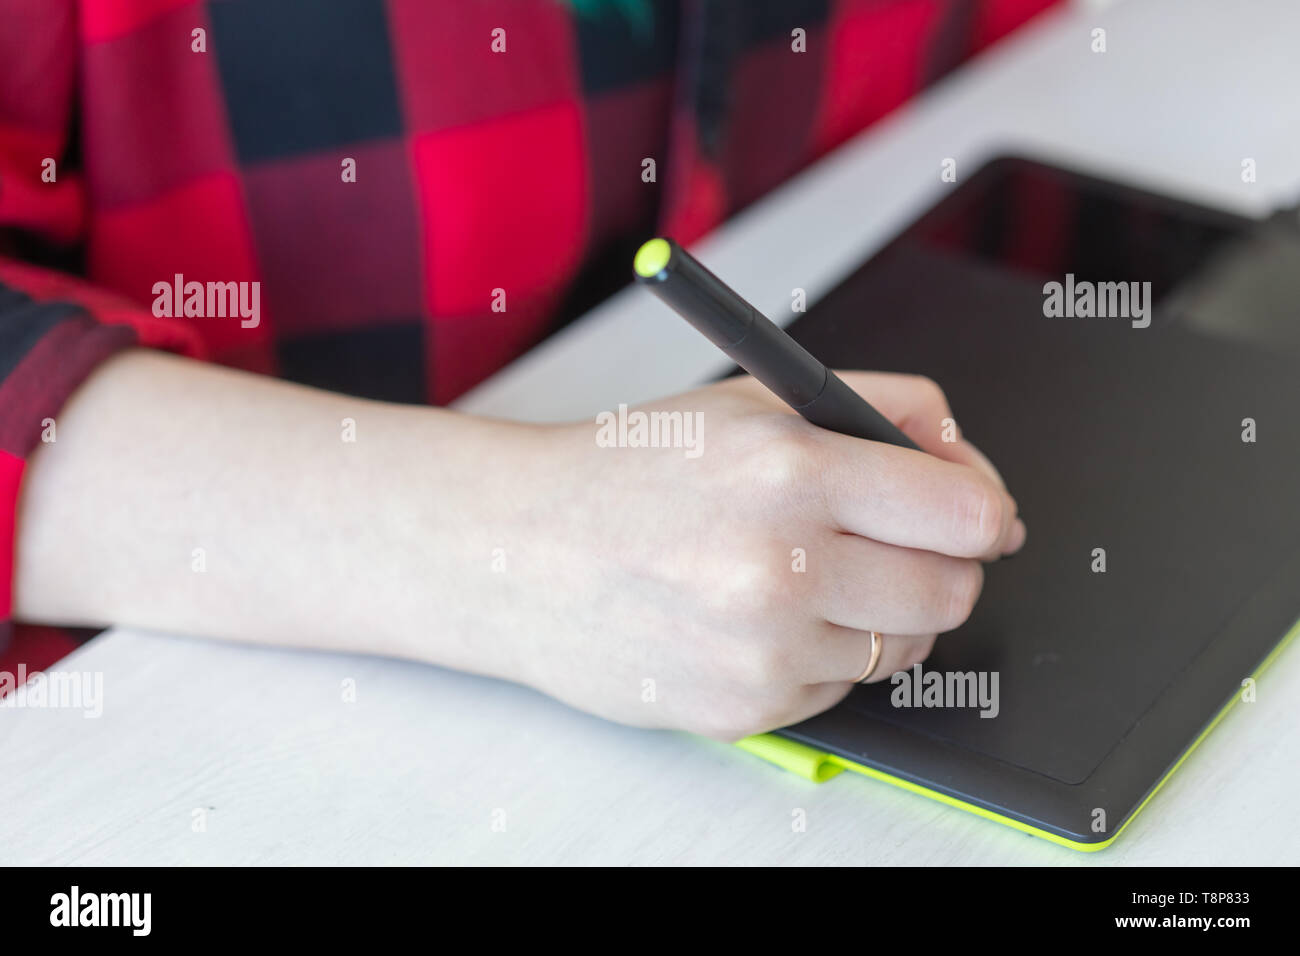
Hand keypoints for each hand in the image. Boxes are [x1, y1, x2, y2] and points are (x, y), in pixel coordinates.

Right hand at [501, 372, 1023, 739]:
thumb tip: (963, 459)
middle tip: (897, 546)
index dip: (985, 512)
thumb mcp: (748, 403)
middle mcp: (781, 565)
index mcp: (790, 469)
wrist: (517, 551)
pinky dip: (823, 654)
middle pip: (951, 590)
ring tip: (814, 578)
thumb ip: (875, 406)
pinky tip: (763, 617)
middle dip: (941, 566)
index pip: (965, 512)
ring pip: (904, 648)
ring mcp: (762, 647)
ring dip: (882, 614)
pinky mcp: (744, 707)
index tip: (980, 517)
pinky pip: (841, 688)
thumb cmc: (625, 472)